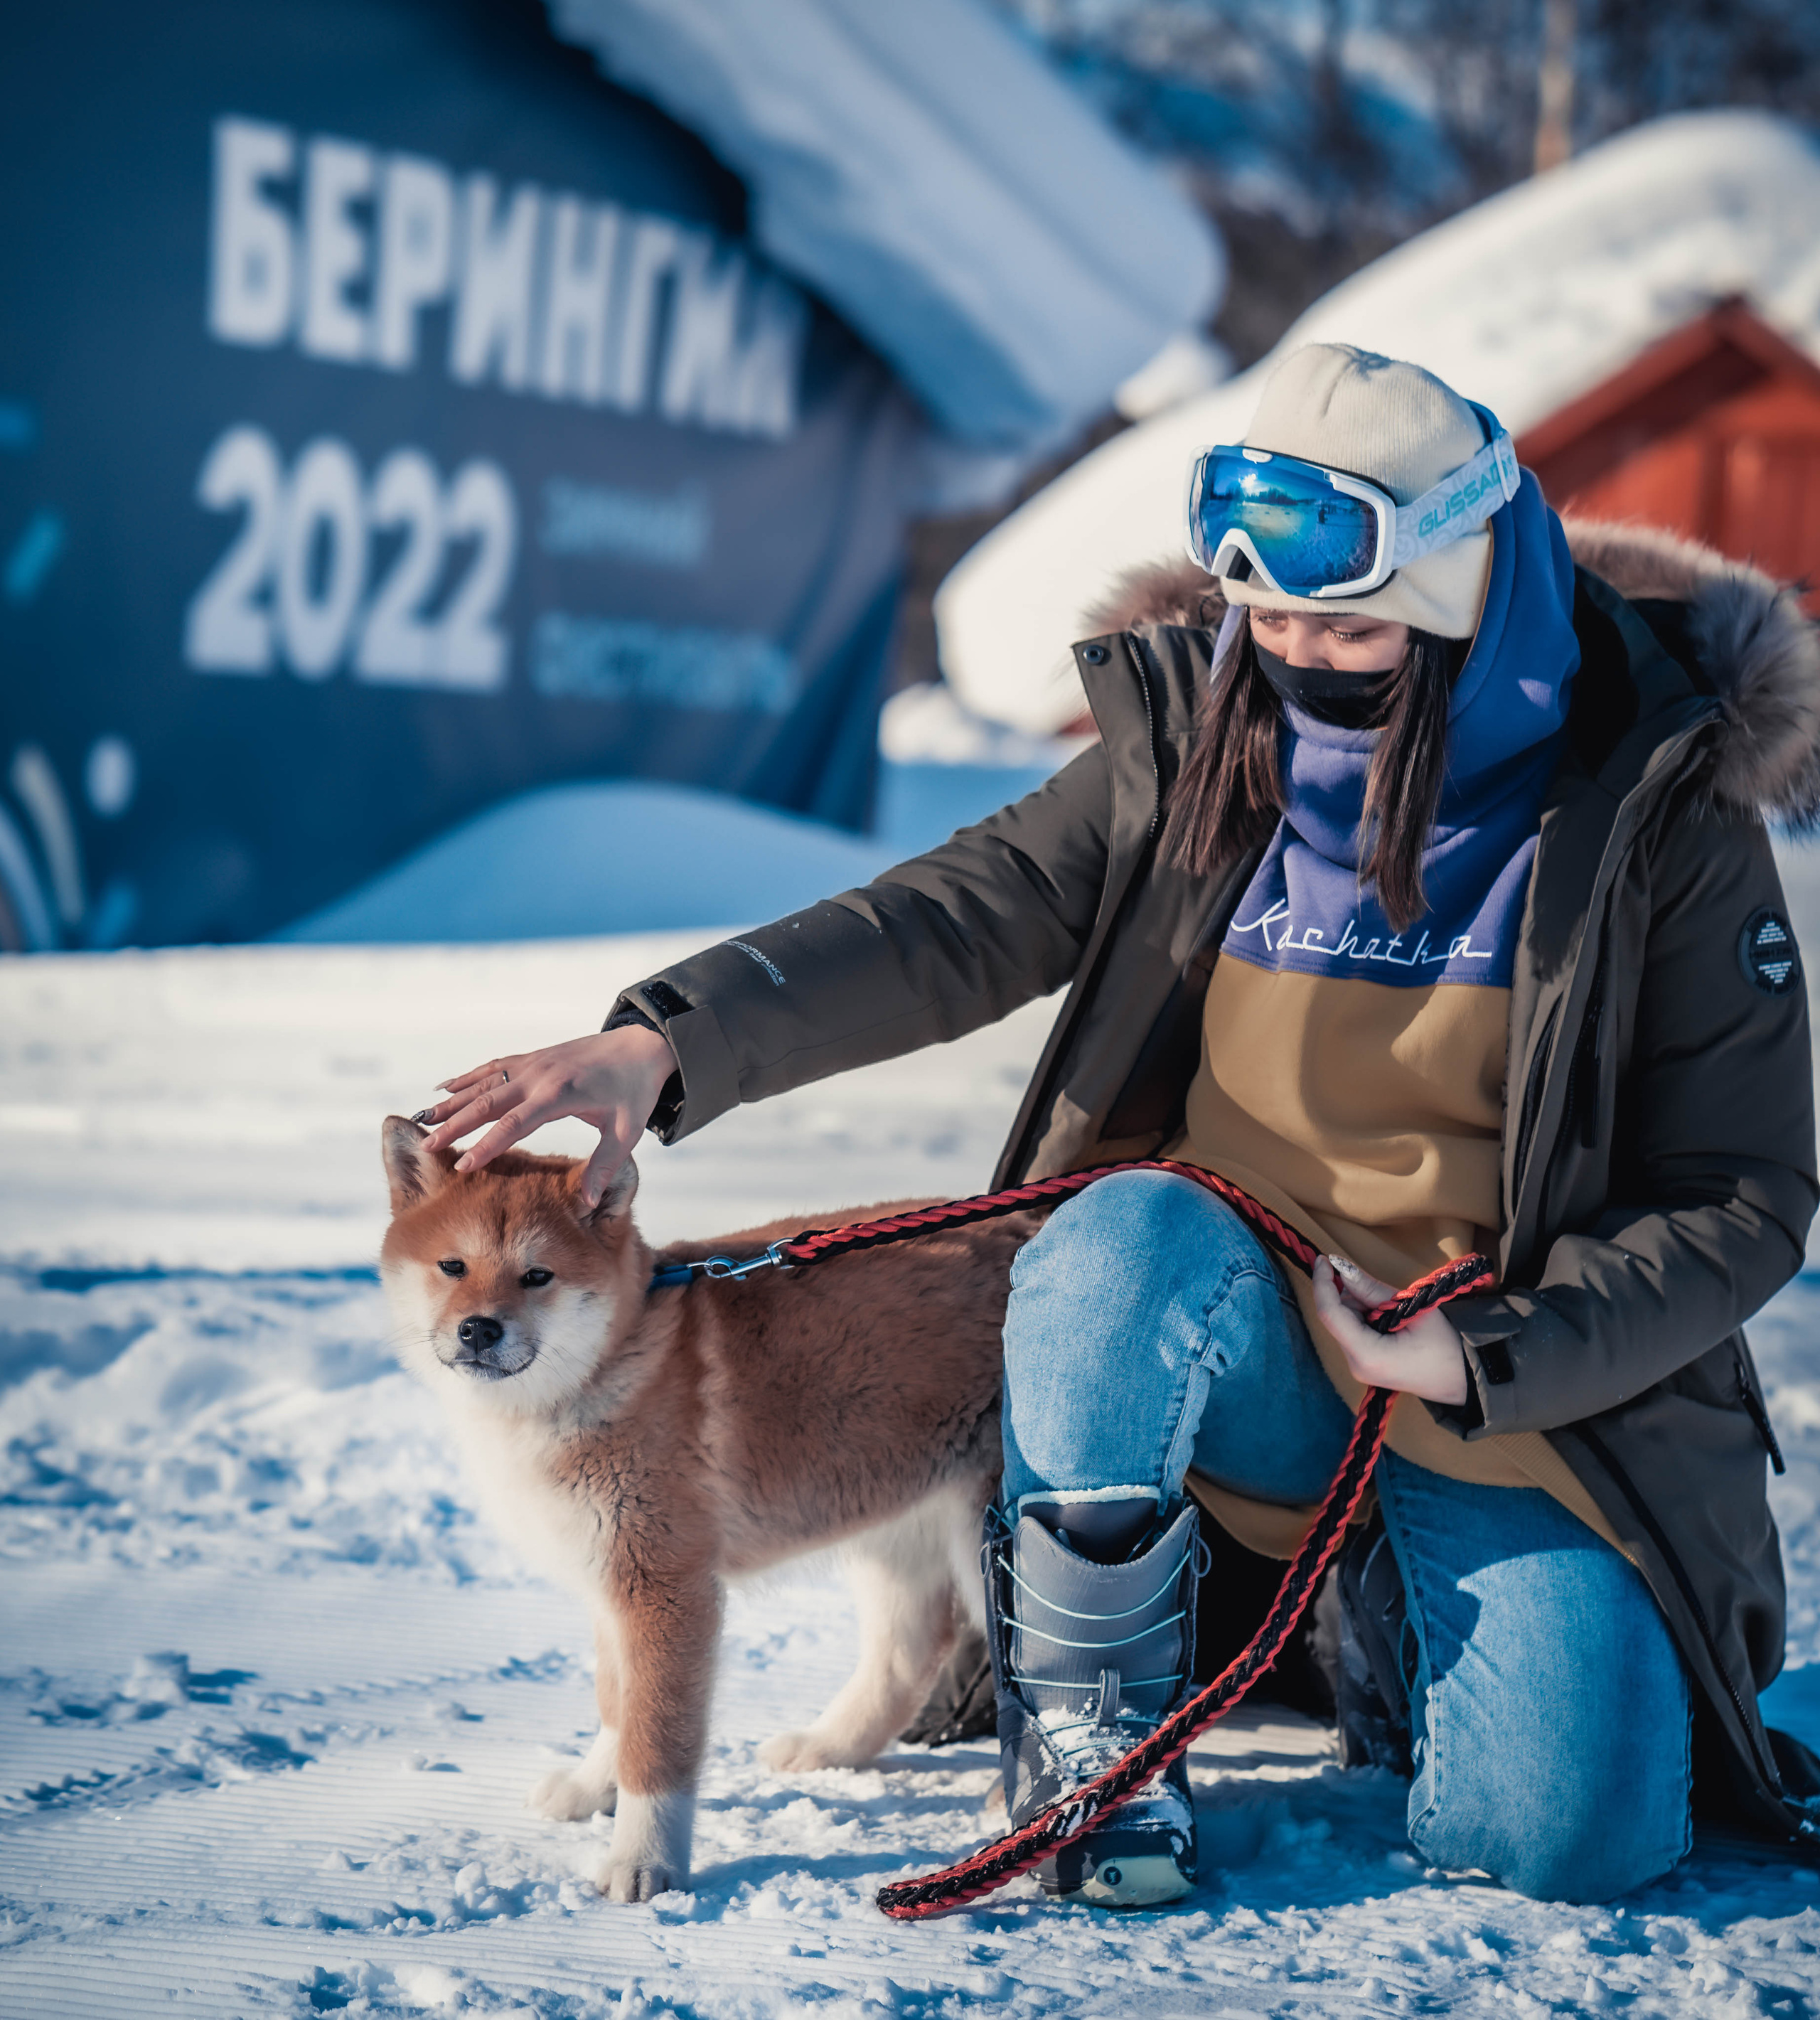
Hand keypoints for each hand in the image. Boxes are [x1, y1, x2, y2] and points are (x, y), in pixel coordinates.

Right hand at [413, 1025, 677, 1207]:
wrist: (641, 1046)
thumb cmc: (635, 1091)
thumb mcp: (627, 1131)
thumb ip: (605, 1164)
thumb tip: (587, 1201)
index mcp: (560, 1095)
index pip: (516, 1124)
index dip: (488, 1145)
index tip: (462, 1165)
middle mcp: (540, 1076)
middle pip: (489, 1102)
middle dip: (455, 1124)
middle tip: (425, 1146)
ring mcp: (533, 1064)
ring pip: (483, 1083)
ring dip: (451, 1101)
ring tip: (419, 1120)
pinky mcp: (531, 1059)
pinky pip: (492, 1068)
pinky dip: (466, 1078)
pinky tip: (442, 1089)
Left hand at [1312, 1254, 1470, 1406]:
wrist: (1463, 1379)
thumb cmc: (1446, 1345)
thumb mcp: (1412, 1309)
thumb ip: (1372, 1290)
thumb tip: (1342, 1269)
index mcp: (1366, 1355)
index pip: (1330, 1314)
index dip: (1323, 1283)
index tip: (1324, 1259)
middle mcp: (1356, 1364)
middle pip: (1338, 1315)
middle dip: (1354, 1294)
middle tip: (1386, 1294)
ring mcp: (1359, 1366)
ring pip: (1346, 1321)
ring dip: (1364, 1306)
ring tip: (1397, 1313)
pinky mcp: (1365, 1364)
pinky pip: (1355, 1331)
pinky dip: (1368, 1316)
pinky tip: (1392, 1320)